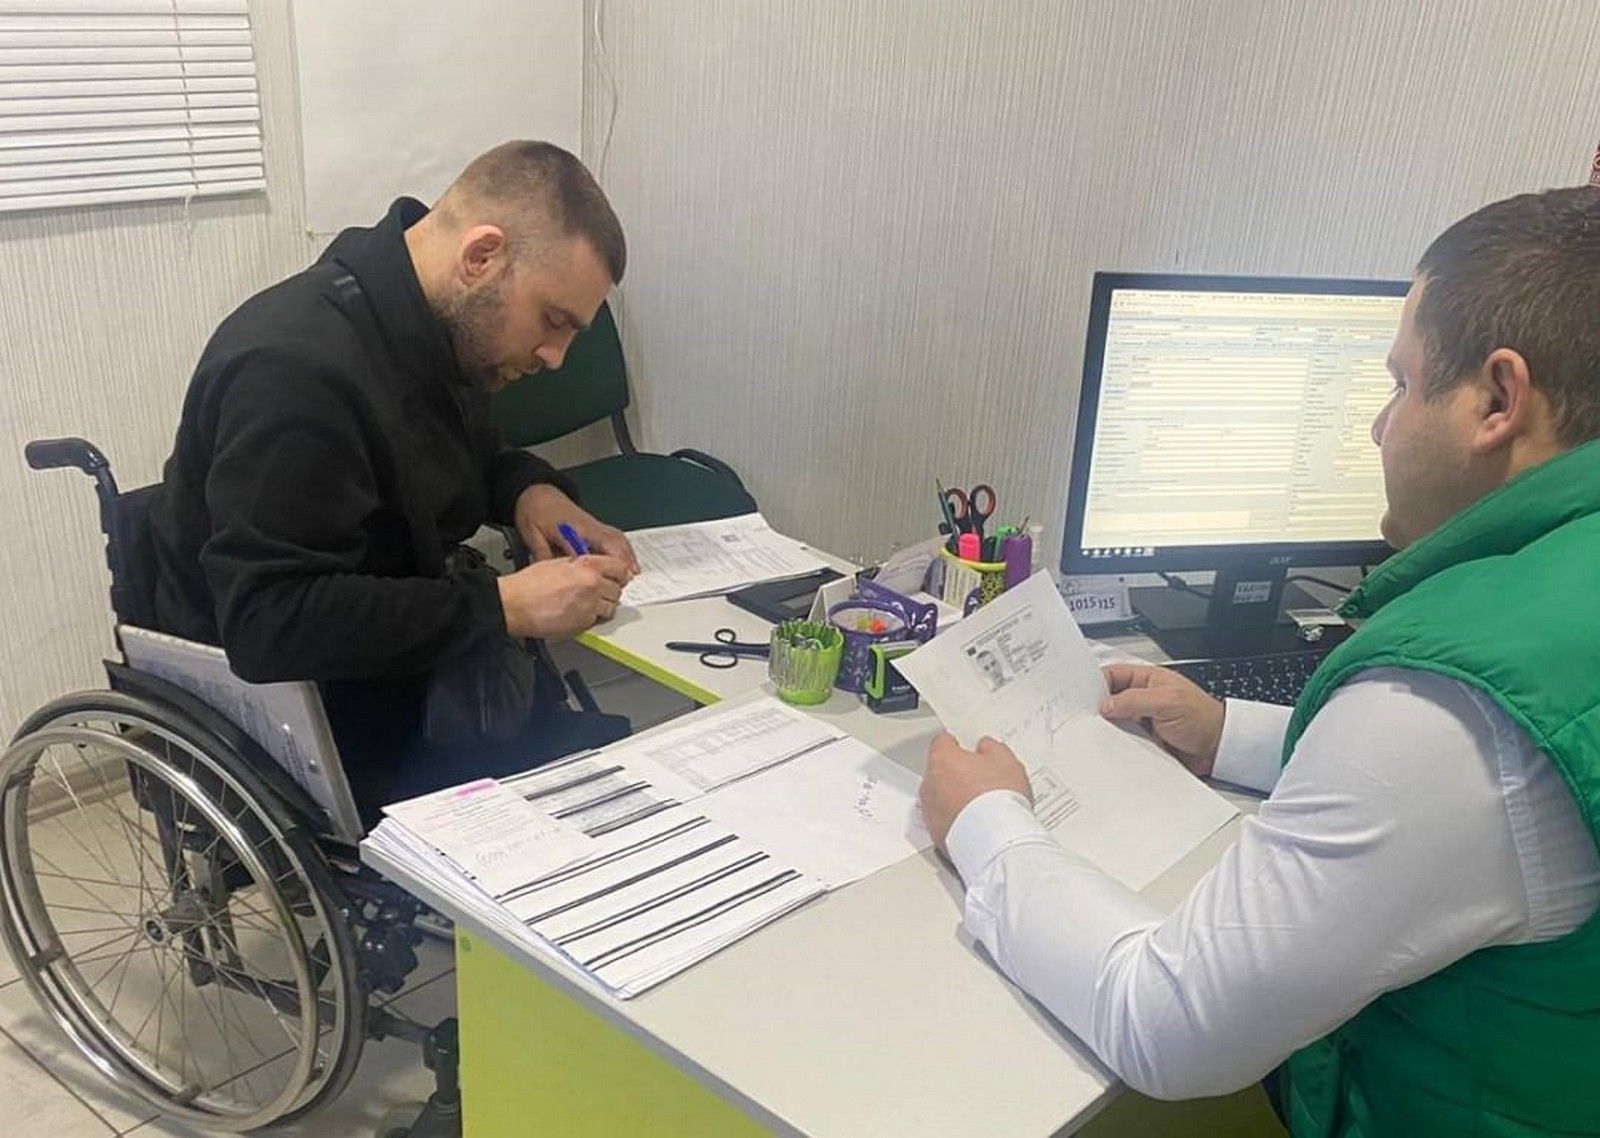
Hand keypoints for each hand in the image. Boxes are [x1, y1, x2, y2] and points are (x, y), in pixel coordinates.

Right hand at [496, 554, 631, 638]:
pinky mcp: (583, 624)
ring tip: (588, 605)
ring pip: (611, 608)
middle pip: (617, 590)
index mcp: (587, 566)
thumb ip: (579, 564)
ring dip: (603, 607)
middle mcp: (592, 585)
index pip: (619, 568)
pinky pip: (596, 621)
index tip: (619, 577)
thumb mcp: (556, 562)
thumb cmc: (528, 585)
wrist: (514, 605)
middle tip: (599, 593)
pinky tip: (577, 614)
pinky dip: (590, 619)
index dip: (619, 574)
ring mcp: (589, 606)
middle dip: (609, 592)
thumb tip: (590, 568)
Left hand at [514, 484, 639, 575]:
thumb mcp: (532, 534)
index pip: (592, 550)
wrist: (537, 492)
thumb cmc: (534, 510)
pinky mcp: (595, 526)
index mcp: (572, 527)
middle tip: (625, 580)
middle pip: (613, 543)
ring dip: (627, 556)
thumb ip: (542, 555)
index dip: (601, 567)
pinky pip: (616, 537)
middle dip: (621, 562)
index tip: (606, 580)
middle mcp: (588, 525)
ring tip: (632, 574)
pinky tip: (628, 559)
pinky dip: (625, 549)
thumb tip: (550, 575)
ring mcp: (594, 524)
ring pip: (618, 539)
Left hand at [919, 732, 1032, 852]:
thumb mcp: (1006, 760)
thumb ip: (991, 747)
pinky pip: (944, 819)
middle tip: (981, 779)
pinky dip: (956, 818)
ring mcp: (930, 810)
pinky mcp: (935, 833)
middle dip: (957, 773)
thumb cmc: (999, 800)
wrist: (995, 840)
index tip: (968, 748)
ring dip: (955, 797)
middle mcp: (930, 784)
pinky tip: (976, 822)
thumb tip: (985, 747)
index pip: (942, 742)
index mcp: (942, 760)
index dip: (958, 744)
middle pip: (939, 770)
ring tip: (982, 805)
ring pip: (940, 796)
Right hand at [1099, 663, 1224, 777]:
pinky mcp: (1144, 738)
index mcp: (1149, 679)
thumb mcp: (1168, 702)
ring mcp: (1143, 718)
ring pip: (1115, 720)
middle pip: (1111, 698)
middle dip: (1099, 707)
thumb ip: (1135, 700)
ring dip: (1108, 727)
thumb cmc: (1204, 719)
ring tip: (1097, 733)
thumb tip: (1107, 704)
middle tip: (1087, 716)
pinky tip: (1111, 746)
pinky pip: (1124, 738)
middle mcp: (1143, 697)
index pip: (1113, 674)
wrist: (1219, 749)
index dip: (1097, 683)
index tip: (1084, 697)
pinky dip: (1117, 742)